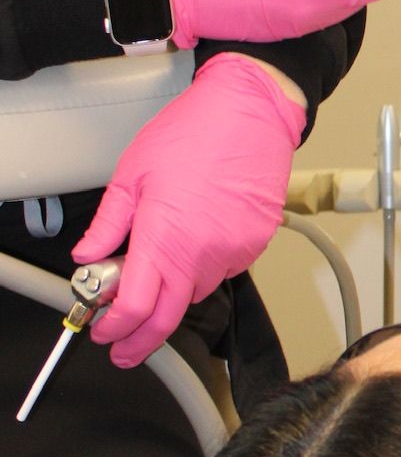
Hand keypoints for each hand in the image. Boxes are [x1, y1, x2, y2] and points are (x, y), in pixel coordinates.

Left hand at [74, 54, 305, 366]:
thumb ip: (108, 224)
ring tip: (161, 264)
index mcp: (165, 238)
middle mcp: (202, 254)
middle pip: (169, 318)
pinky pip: (223, 271)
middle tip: (124, 345)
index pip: (136, 308)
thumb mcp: (132, 173)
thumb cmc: (195, 132)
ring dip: (173, 292)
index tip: (104, 332)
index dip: (116, 329)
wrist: (251, 112)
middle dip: (142, 340)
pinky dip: (203, 267)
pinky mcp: (255, 245)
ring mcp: (233, 252)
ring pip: (196, 293)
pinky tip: (196, 238)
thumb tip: (89, 255)